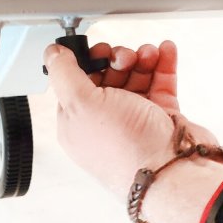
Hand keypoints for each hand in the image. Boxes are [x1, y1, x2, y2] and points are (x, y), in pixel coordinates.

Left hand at [43, 40, 222, 195]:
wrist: (171, 171)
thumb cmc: (125, 148)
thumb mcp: (81, 104)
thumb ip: (63, 73)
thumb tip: (52, 52)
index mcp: (77, 123)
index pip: (76, 82)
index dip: (87, 62)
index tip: (98, 51)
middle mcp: (105, 122)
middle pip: (108, 76)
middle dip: (118, 59)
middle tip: (125, 57)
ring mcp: (135, 121)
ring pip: (135, 77)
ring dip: (142, 58)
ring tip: (149, 53)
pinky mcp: (161, 119)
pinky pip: (160, 84)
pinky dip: (163, 64)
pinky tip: (165, 50)